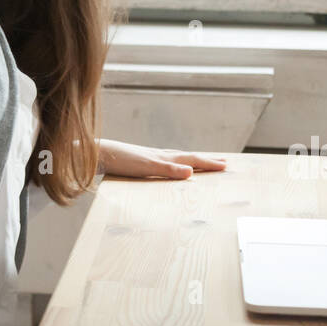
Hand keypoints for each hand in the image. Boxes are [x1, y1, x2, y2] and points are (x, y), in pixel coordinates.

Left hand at [98, 138, 227, 179]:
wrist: (100, 154)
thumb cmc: (122, 161)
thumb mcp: (147, 167)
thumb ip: (168, 169)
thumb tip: (191, 171)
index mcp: (165, 157)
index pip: (193, 159)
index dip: (209, 163)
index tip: (226, 166)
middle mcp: (161, 155)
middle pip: (189, 157)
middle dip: (207, 160)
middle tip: (224, 162)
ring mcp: (152, 157)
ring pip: (179, 158)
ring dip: (194, 161)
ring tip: (203, 162)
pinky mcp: (143, 162)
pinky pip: (168, 163)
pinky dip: (178, 164)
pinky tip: (172, 167)